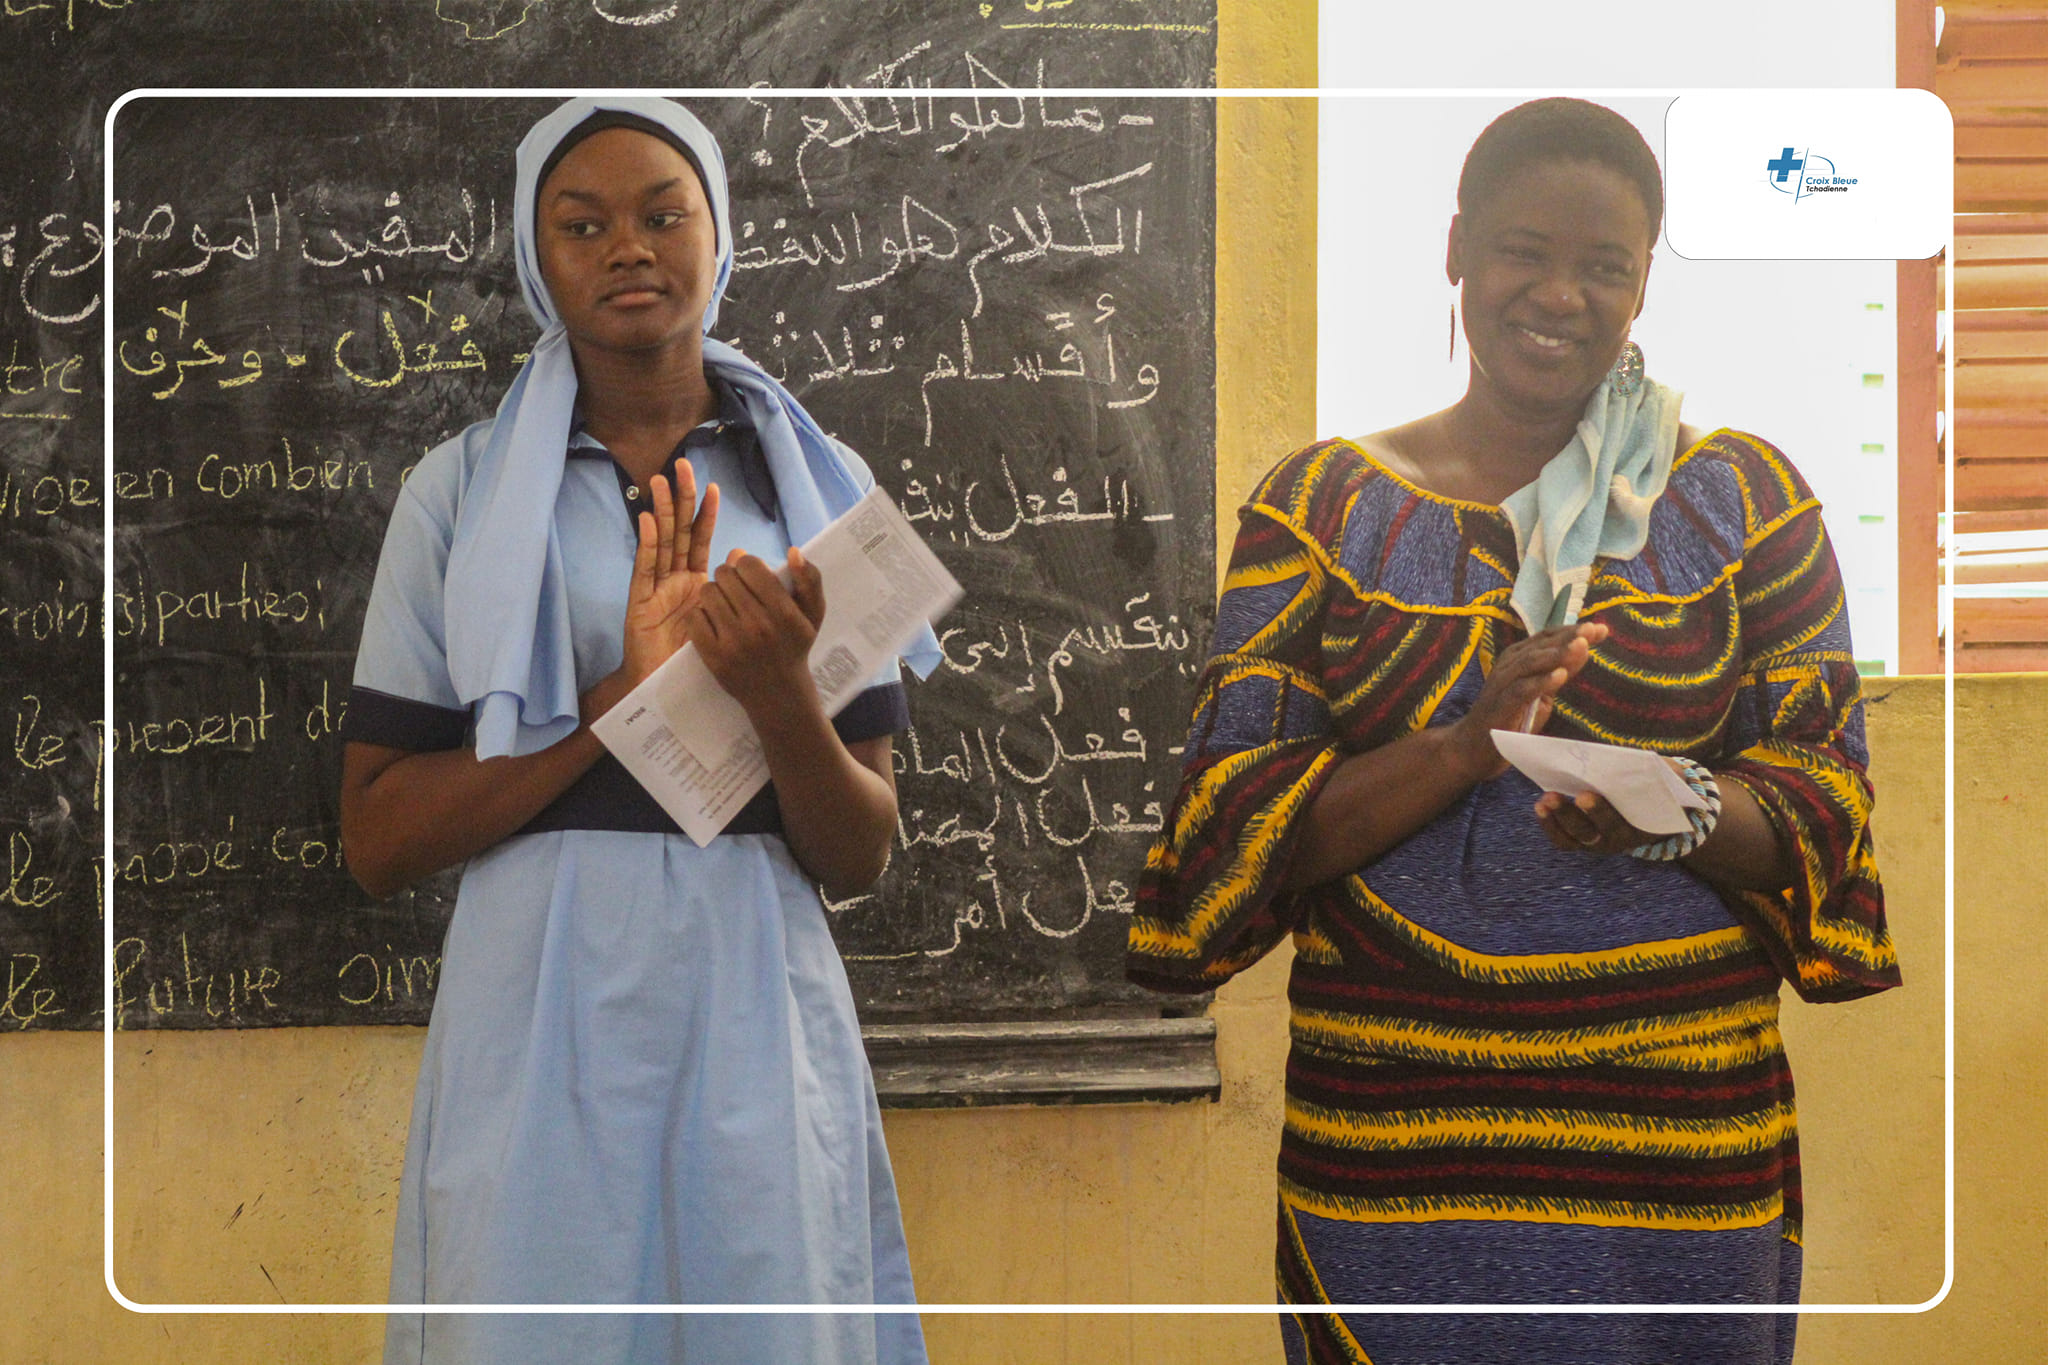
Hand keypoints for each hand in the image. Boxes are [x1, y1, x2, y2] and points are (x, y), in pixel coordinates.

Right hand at [620, 466, 718, 687]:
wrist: (663, 688)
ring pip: (659, 542)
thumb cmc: (695, 658)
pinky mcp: (639, 602)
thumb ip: (731, 591)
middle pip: (678, 532)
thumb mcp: (723, 620)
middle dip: (681, 499)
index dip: (706, 513)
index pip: (701, 540)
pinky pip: (643, 569)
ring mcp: (654, 588)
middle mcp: (674, 579)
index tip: (714, 486)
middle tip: (683, 466)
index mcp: (696, 583)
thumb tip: (742, 557)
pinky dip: (645, 543)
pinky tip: (644, 519)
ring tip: (660, 481)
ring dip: (660, 511)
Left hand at [687, 545, 826, 713]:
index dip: (747, 565)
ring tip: (724, 605)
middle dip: (728, 577)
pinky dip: (700, 615)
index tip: (751, 577)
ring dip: (713, 594)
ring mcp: (734, 642)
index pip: (749, 565)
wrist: (778, 693)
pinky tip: (713, 622)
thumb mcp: (813, 614)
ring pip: (707, 592)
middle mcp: (758, 625)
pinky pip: (695, 617)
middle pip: (725, 575)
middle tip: (735, 591)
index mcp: (783, 612)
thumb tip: (793, 551)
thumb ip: (809, 579)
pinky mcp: (713, 656)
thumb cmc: (794, 646)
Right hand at [1449, 621, 1608, 778]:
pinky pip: (1521, 690)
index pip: (1547, 638)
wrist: (1473, 747)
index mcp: (1519, 657)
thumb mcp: (1541, 693)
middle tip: (1592, 630)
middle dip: (1568, 637)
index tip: (1601, 629)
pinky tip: (1560, 676)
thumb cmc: (1510, 719)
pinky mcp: (1500, 705)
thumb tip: (1584, 650)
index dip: (1572, 631)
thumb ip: (1559, 672)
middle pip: (1541, 645)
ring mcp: (1502, 683)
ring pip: (1531, 662)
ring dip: (1557, 654)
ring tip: (1581, 646)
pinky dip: (1541, 682)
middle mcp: (1509, 664)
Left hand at [1533, 757, 1686, 855]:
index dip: (1603, 810)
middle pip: (1594, 832)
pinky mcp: (1582, 841)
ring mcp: (1599, 843)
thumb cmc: (1654, 785)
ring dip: (1559, 818)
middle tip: (1561, 795)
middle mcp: (1620, 840)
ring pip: (1576, 837)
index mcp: (1643, 826)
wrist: (1650, 810)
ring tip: (1545, 799)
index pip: (1625, 821)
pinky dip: (1550, 824)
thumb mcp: (1664, 775)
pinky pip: (1564, 840)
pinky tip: (1540, 805)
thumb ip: (1660, 769)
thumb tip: (1639, 759)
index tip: (1586, 794)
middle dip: (1577, 814)